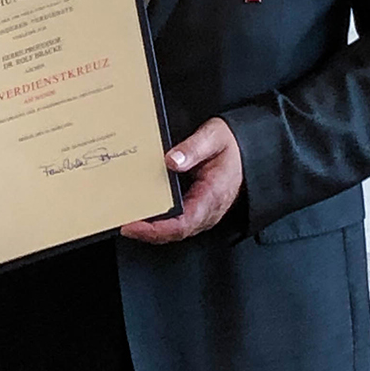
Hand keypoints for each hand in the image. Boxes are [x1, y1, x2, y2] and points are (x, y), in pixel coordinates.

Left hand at [119, 117, 243, 244]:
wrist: (247, 151)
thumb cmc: (231, 146)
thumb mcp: (214, 137)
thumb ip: (193, 148)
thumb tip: (171, 160)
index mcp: (213, 196)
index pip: (183, 223)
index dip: (156, 230)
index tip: (133, 226)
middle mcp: (208, 210)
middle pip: (174, 232)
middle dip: (146, 232)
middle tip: (122, 223)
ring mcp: (202, 213)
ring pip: (173, 231)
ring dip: (149, 229)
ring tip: (125, 219)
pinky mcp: (196, 210)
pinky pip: (175, 222)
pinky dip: (156, 222)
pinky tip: (140, 214)